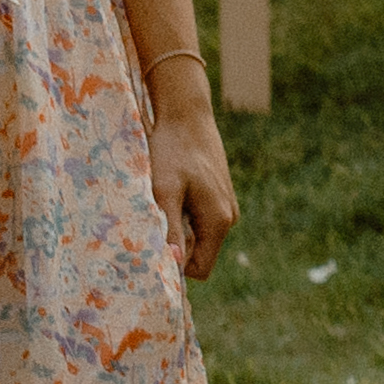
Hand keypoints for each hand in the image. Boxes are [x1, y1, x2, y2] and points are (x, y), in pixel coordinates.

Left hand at [144, 81, 238, 280]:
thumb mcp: (164, 191)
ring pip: (198, 236)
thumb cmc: (172, 151)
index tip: (154, 243)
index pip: (200, 269)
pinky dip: (183, 213)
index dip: (176, 265)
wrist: (186, 114)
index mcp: (219, 221)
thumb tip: (173, 266)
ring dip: (178, 227)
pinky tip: (172, 190)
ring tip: (163, 199)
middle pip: (199, 253)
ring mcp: (227, 205)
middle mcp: (229, 217)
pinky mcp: (220, 194)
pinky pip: (200, 220)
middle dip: (176, 244)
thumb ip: (171, 230)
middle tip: (155, 217)